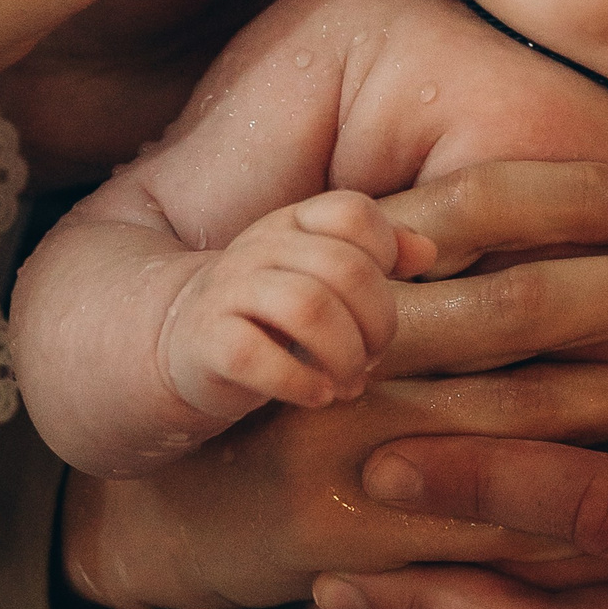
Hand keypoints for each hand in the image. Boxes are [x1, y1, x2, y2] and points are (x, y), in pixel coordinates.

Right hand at [63, 163, 607, 608]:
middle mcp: (341, 352)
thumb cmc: (257, 384)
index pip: (460, 210)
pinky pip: (496, 537)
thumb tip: (538, 202)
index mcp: (328, 267)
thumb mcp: (297, 287)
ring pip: (523, 422)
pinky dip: (588, 523)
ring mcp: (349, 453)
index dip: (560, 200)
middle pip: (511, 311)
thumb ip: (402, 249)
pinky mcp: (357, 548)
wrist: (137, 504)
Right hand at [159, 192, 434, 421]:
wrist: (180, 344)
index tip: (377, 300)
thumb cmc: (273, 314)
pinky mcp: (206, 343)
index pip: (352, 212)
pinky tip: (318, 396)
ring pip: (308, 307)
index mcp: (292, 224)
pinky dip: (299, 383)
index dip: (383, 254)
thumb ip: (377, 256)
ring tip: (349, 382)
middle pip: (345, 268)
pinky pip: (256, 357)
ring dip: (344, 355)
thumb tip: (427, 252)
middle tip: (372, 358)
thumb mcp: (323, 274)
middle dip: (376, 322)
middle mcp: (258, 248)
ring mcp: (228, 292)